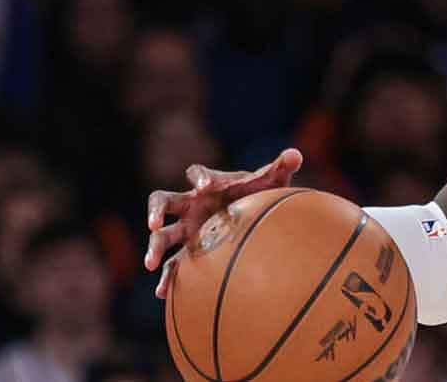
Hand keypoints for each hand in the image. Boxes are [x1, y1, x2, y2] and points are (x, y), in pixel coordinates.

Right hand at [144, 148, 302, 298]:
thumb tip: (295, 154)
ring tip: (150, 264)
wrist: (256, 216)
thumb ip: (281, 167)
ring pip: (162, 235)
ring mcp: (187, 229)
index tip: (205, 186)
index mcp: (210, 184)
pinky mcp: (189, 251)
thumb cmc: (261, 193)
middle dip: (155, 211)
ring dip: (154, 247)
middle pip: (163, 201)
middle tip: (153, 224)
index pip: (196, 173)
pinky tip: (164, 293)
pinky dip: (168, 277)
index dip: (199, 177)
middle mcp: (192, 204)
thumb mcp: (272, 181)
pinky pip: (174, 264)